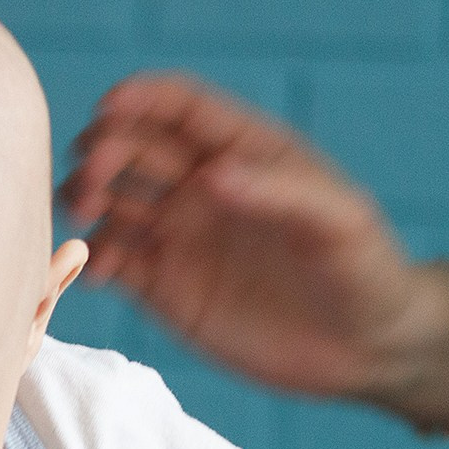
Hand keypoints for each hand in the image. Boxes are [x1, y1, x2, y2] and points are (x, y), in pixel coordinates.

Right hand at [59, 73, 424, 403]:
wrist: (367, 349)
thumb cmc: (366, 271)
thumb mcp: (339, 222)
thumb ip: (278, 192)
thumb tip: (211, 175)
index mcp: (245, 152)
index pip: (179, 107)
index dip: (140, 98)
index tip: (109, 108)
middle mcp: (204, 186)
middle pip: (133, 148)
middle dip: (103, 152)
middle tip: (92, 180)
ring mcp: (181, 237)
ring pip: (111, 201)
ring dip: (85, 199)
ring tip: (81, 215)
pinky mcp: (165, 289)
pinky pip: (112, 262)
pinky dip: (92, 260)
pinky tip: (94, 271)